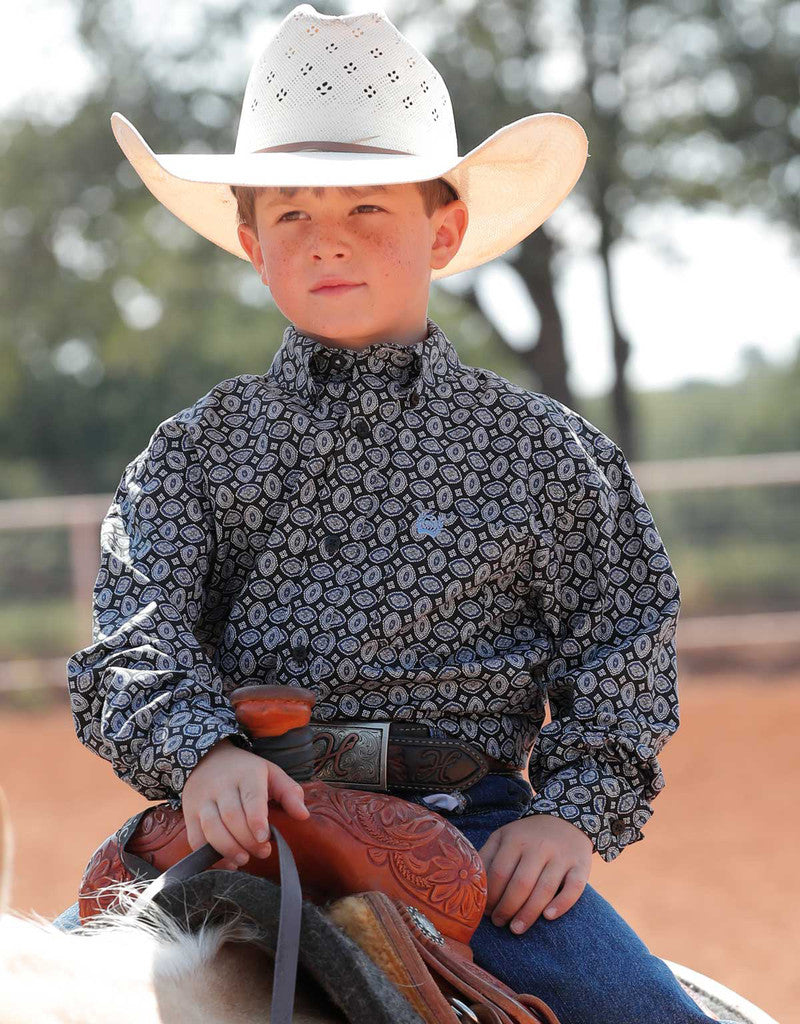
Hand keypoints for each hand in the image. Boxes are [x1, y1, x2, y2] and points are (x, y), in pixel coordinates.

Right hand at [181, 738, 309, 869]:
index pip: (251, 798)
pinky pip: (195, 838)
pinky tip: (226, 862)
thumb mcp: (271, 773)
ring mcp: (203, 799)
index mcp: (247, 774)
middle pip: (232, 817)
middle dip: (247, 841)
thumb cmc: (246, 771)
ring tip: (243, 860)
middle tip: (262, 852)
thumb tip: (303, 815)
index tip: (264, 838)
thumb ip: (289, 793)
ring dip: (228, 849)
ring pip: (212, 828)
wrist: (208, 757)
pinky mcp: (190, 812)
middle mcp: (221, 785)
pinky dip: (208, 855)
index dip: (256, 820)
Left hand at [476, 814, 591, 933]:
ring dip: (529, 913)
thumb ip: (487, 855)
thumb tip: (469, 883)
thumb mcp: (504, 836)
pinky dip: (562, 904)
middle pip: (521, 883)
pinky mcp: (581, 865)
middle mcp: (539, 846)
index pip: (499, 872)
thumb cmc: (527, 836)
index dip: (491, 896)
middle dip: (507, 908)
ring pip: (544, 889)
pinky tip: (548, 917)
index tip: (485, 912)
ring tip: (516, 929)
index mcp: (515, 839)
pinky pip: (574, 888)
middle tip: (499, 923)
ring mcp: (561, 856)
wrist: (566, 820)